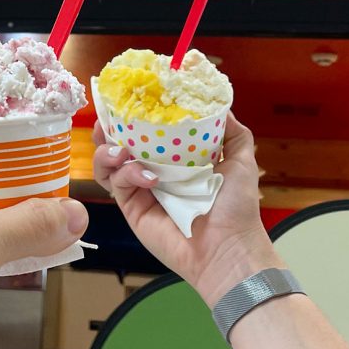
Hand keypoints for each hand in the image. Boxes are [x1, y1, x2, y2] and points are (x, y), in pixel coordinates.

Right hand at [93, 112, 280, 305]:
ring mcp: (140, 190)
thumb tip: (220, 104)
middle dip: (109, 131)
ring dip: (108, 152)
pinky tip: (147, 177)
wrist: (228, 247)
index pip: (146, 133)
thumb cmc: (236, 207)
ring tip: (121, 150)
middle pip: (119, 145)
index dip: (133, 118)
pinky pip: (118, 184)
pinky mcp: (132, 208)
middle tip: (107, 121)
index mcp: (176, 159)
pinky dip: (127, 174)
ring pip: (109, 165)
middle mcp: (154, 172)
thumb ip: (232, 132)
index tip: (127, 101)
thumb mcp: (241, 160)